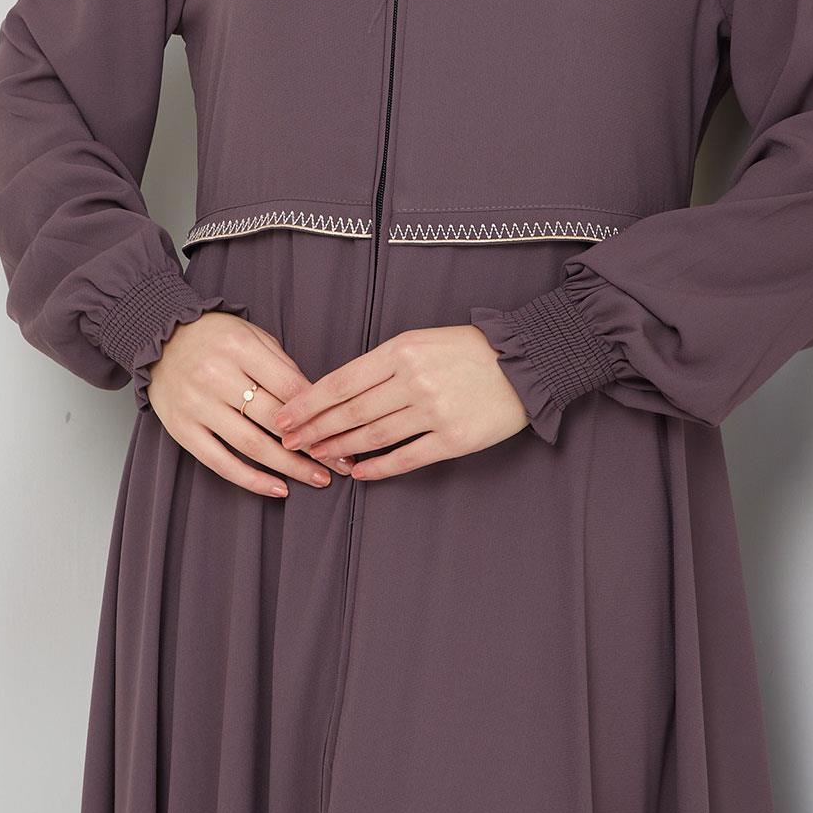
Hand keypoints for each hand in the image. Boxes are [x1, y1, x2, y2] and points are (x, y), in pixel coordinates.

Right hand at [146, 311, 355, 496]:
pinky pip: (220, 462)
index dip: (319, 413)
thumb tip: (317, 404)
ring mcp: (196, 405)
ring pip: (251, 445)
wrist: (160, 337)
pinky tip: (278, 488)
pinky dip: (251, 480)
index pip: (289, 386)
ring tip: (318, 478)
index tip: (343, 431)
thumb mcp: (253, 336)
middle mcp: (215, 376)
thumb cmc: (216, 337)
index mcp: (238, 347)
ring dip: (289, 467)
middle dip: (312, 444)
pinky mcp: (182, 429)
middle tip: (341, 462)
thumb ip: (283, 367)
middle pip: (274, 419)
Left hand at [270, 325, 529, 480]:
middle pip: (350, 411)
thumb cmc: (470, 348)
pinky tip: (359, 472)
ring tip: (317, 456)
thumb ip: (384, 363)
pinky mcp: (454, 438)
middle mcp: (413, 380)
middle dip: (314, 428)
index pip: (341, 381)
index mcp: (401, 350)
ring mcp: (434, 411)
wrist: (527, 359)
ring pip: (373, 435)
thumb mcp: (422, 340)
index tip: (285, 415)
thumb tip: (342, 390)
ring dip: (340, 448)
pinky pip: (406, 457)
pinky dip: (378, 467)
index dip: (309, 402)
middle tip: (289, 441)